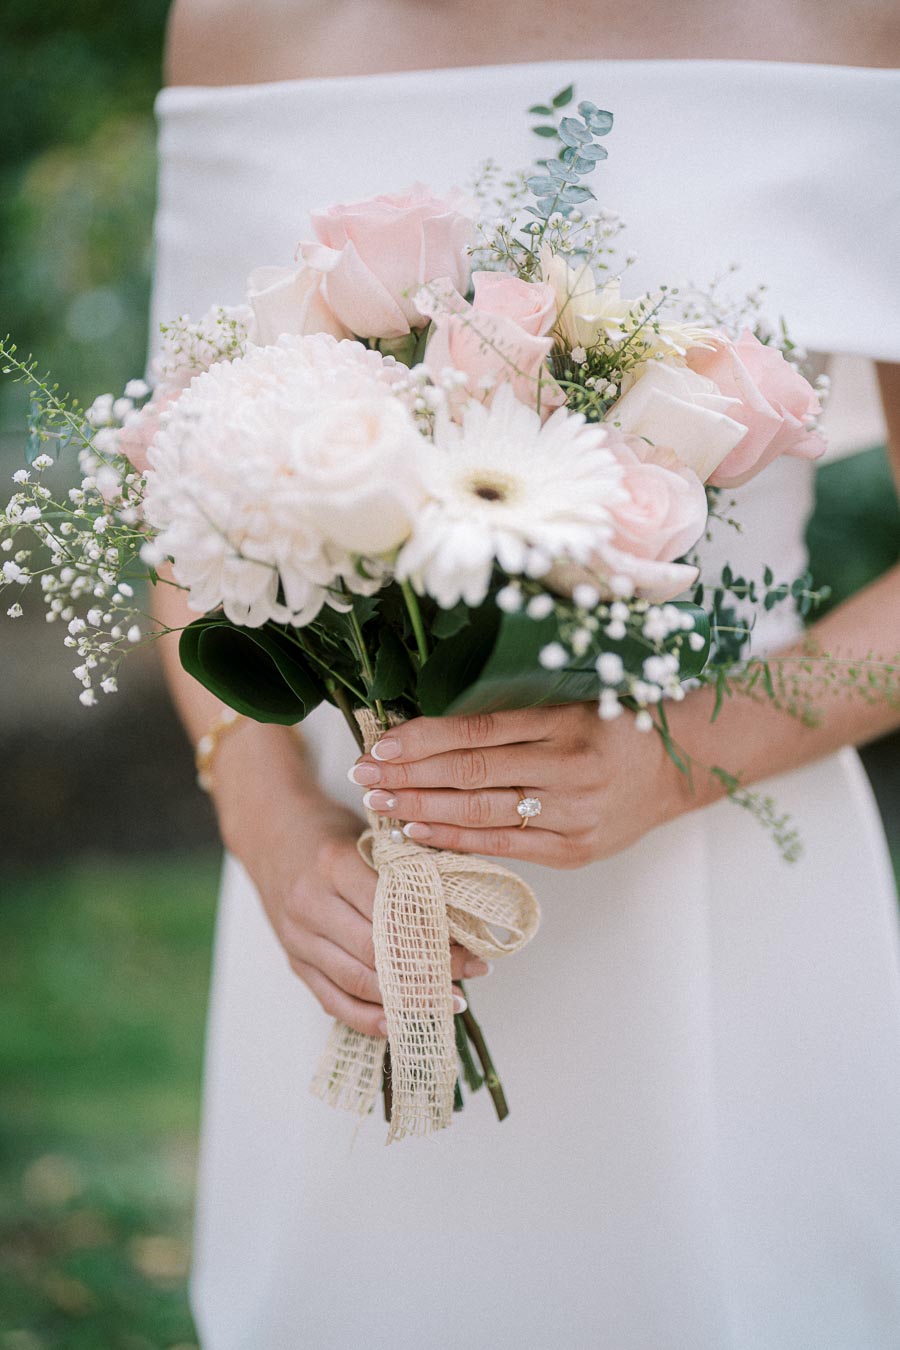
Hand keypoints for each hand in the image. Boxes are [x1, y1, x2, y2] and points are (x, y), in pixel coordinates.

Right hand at [231, 786, 488, 1035]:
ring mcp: (298, 937)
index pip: (391, 910)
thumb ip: (405, 866)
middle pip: (377, 952)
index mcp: (333, 864)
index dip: (435, 933)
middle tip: (474, 972)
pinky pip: (331, 1000)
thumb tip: (461, 901)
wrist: (268, 831)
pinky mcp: (294, 960)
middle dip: (431, 969)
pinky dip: (366, 1018)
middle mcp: (311, 904)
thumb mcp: (366, 832)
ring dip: (406, 999)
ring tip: (450, 1002)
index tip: (473, 944)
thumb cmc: (327, 830)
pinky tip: (399, 1024)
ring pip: (356, 981)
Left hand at [347, 704, 693, 868]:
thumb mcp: (568, 703)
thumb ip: (510, 716)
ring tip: (379, 802)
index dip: (423, 738)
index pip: (476, 730)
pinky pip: (502, 847)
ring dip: (421, 808)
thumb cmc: (611, 728)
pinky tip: (418, 833)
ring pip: (481, 811)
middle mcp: (568, 766)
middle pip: (470, 772)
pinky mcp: (573, 849)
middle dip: (409, 774)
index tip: (380, 742)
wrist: (675, 770)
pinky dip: (456, 840)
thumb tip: (430, 725)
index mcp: (563, 720)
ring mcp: (572, 812)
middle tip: (361, 773)